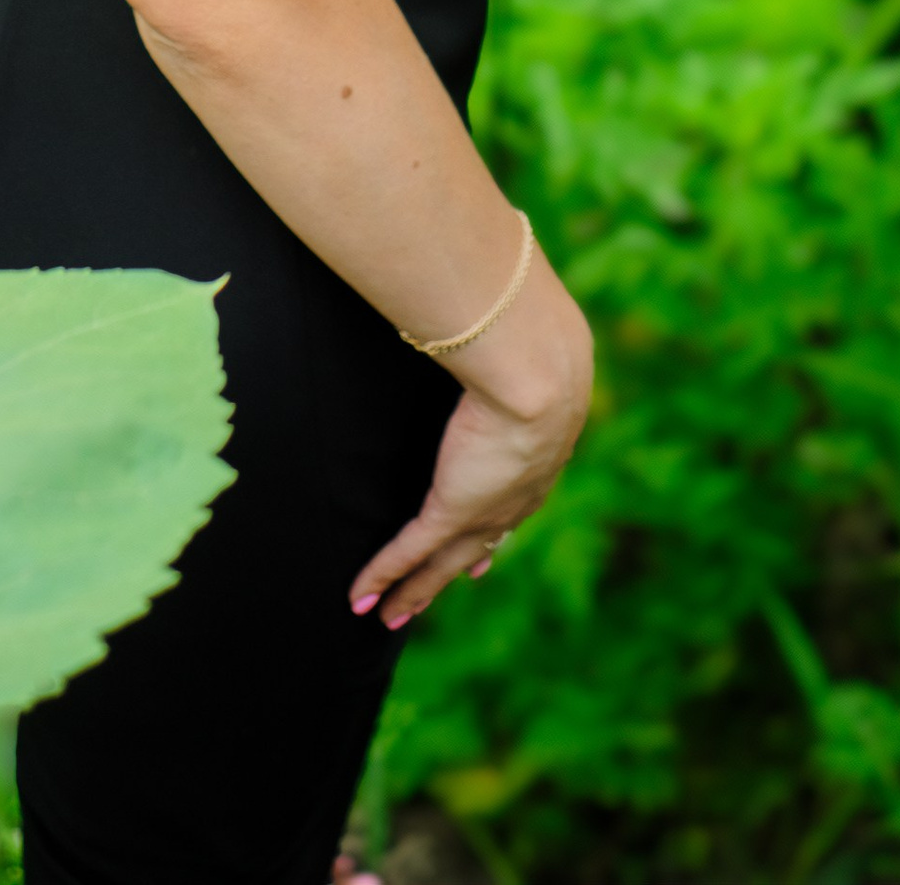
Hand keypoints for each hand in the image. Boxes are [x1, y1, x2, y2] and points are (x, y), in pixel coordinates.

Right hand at [349, 271, 593, 630]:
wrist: (538, 364)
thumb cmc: (530, 331)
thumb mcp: (520, 338)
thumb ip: (502, 325)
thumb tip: (494, 283)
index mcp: (537, 453)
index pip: (509, 502)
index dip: (491, 530)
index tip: (481, 555)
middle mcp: (517, 492)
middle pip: (478, 544)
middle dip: (451, 572)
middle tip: (430, 595)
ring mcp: (484, 505)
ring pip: (442, 561)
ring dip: (413, 590)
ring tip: (389, 617)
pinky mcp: (452, 509)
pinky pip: (410, 552)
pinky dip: (385, 576)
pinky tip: (361, 597)